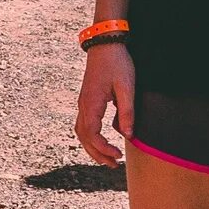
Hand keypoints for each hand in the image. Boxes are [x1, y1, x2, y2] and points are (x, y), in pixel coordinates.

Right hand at [75, 42, 135, 165]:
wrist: (105, 43)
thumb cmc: (117, 63)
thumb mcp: (127, 87)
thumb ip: (127, 112)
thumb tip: (127, 134)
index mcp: (91, 103)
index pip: (92, 134)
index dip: (103, 148)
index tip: (118, 155)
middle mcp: (83, 105)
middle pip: (83, 137)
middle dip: (97, 153)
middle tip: (113, 164)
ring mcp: (83, 102)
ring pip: (81, 131)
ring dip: (93, 147)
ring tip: (107, 157)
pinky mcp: (87, 99)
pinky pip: (84, 123)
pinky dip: (91, 136)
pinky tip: (104, 138)